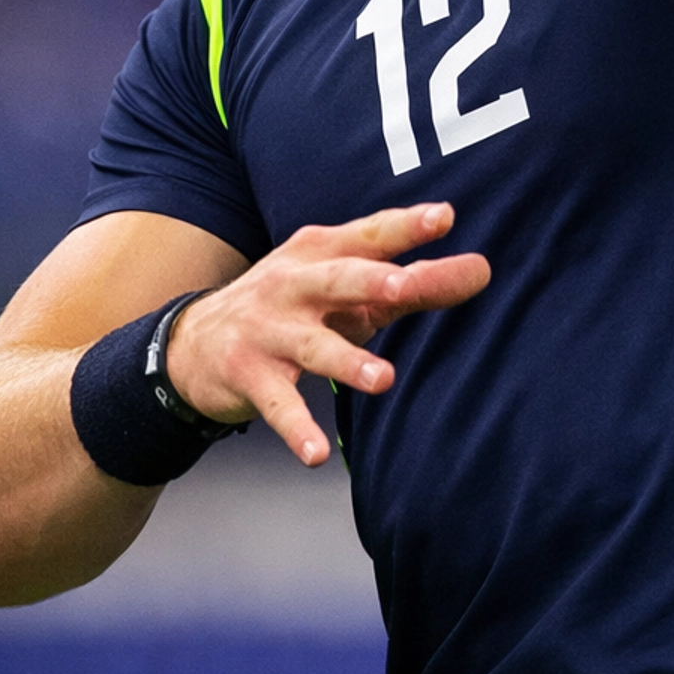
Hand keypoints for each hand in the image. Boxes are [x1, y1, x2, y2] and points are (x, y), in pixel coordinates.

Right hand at [164, 202, 489, 466]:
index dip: (407, 226)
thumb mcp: (343, 289)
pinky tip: (317, 455)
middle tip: (403, 286)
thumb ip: (409, 283)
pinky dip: (297, 431)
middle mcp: (294, 285)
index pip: (370, 236)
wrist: (192, 342)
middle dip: (370, 281)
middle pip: (338, 281)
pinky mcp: (249, 376)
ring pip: (312, 347)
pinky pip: (278, 406)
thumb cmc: (292, 307)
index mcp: (321, 253)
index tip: (446, 217)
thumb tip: (482, 272)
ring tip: (383, 380)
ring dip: (346, 363)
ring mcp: (269, 331)